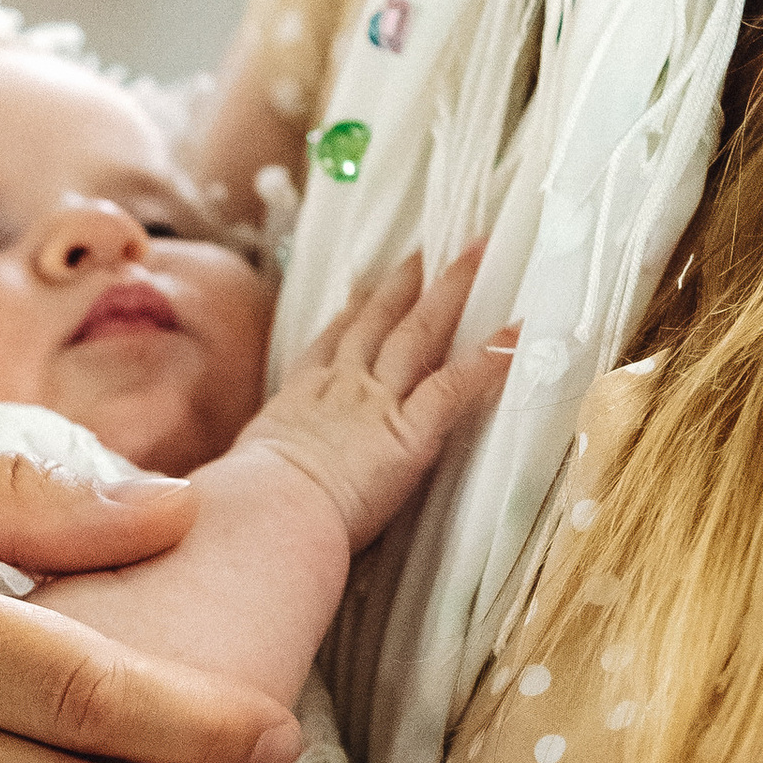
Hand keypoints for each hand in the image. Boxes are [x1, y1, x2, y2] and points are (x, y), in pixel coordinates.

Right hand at [240, 245, 510, 547]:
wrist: (267, 511)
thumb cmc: (250, 508)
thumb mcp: (247, 476)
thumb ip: (261, 470)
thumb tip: (246, 489)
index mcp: (300, 401)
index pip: (331, 344)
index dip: (352, 311)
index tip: (366, 286)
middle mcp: (341, 389)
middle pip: (378, 322)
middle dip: (405, 283)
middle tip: (426, 251)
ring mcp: (377, 403)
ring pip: (418, 334)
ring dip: (449, 292)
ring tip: (473, 256)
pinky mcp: (410, 431)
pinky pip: (456, 386)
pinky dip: (490, 358)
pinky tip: (516, 335)